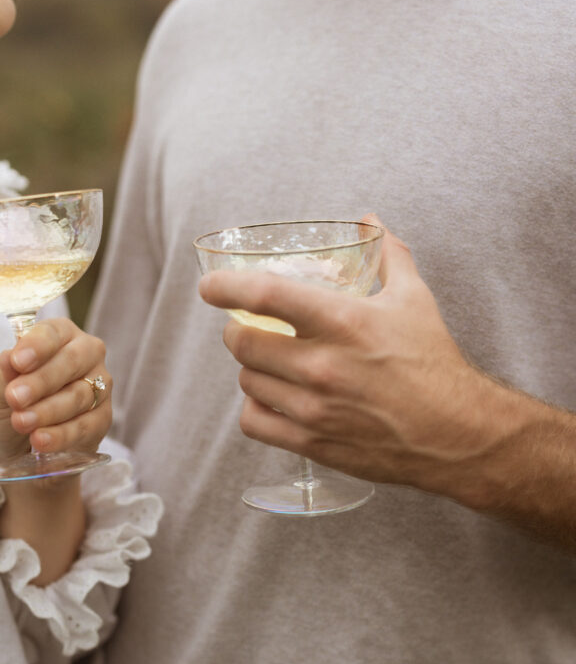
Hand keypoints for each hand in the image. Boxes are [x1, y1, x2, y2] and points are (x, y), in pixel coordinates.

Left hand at [0, 317, 111, 465]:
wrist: (16, 445)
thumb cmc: (8, 404)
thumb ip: (3, 373)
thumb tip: (8, 358)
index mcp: (59, 336)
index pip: (52, 333)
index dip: (36, 346)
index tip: (17, 361)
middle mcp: (86, 355)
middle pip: (71, 362)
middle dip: (41, 381)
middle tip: (15, 398)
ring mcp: (99, 387)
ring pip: (79, 396)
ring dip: (48, 411)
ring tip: (21, 422)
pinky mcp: (102, 419)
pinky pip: (86, 426)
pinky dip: (61, 435)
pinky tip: (41, 440)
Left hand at [199, 216, 512, 498]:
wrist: (455, 434)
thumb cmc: (434, 363)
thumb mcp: (414, 299)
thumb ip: (387, 255)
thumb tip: (368, 220)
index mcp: (344, 322)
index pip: (265, 295)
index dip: (226, 287)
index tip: (208, 286)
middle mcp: (322, 366)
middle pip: (243, 343)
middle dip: (237, 331)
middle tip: (245, 328)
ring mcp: (314, 409)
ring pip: (248, 382)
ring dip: (250, 369)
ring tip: (267, 363)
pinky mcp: (313, 442)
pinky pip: (255, 424)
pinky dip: (255, 409)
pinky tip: (270, 400)